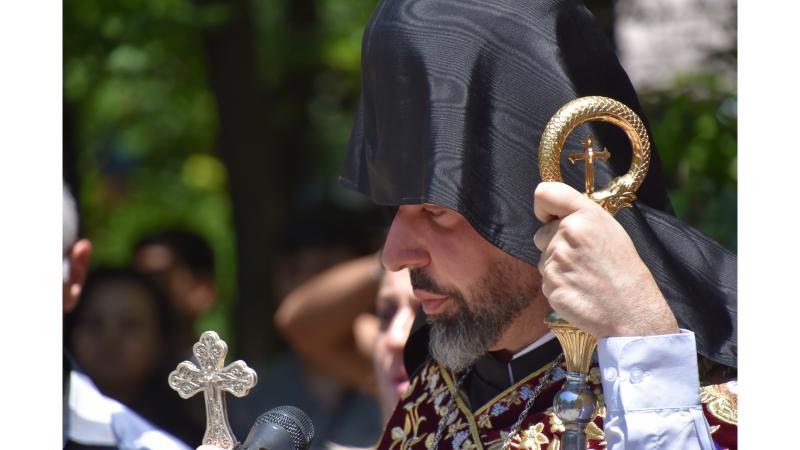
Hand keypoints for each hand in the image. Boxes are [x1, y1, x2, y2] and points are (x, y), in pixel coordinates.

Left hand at [533, 182, 678, 337]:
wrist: (631, 310)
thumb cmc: (624, 269)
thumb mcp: (610, 230)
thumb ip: (580, 217)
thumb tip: (553, 215)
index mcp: (585, 215)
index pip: (544, 194)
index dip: (544, 207)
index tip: (551, 217)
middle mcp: (567, 234)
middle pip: (541, 233)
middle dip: (554, 243)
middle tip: (583, 258)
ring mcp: (556, 261)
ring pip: (544, 259)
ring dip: (558, 267)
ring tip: (585, 277)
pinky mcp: (550, 286)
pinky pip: (546, 281)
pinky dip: (559, 285)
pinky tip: (580, 290)